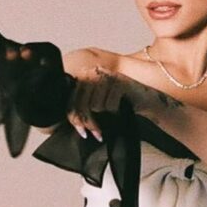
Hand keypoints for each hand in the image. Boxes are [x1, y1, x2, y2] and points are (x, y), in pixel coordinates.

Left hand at [67, 66, 183, 139]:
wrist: (144, 99)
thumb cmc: (118, 104)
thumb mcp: (96, 104)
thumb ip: (80, 107)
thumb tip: (61, 123)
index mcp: (83, 76)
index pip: (71, 99)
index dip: (74, 118)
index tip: (81, 132)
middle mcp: (93, 72)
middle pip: (82, 103)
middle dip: (88, 122)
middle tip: (96, 134)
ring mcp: (107, 75)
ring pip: (95, 105)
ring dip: (103, 118)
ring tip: (110, 118)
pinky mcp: (120, 82)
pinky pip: (110, 104)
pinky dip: (115, 111)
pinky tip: (119, 110)